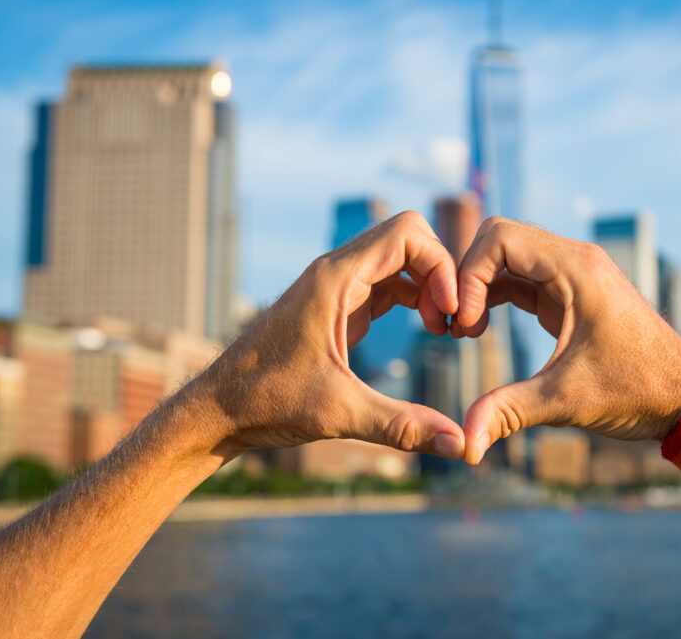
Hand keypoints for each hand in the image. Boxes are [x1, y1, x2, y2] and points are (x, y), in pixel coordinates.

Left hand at [196, 211, 465, 460]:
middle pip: (408, 237)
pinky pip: (388, 283)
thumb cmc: (266, 403)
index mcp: (334, 280)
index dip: (440, 265)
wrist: (218, 409)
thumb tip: (462, 445)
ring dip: (430, 284)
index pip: (406, 234)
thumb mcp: (341, 414)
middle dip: (441, 271)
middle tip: (452, 319)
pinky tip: (427, 330)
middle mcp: (336, 272)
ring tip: (444, 328)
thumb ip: (403, 426)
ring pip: (400, 259)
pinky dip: (415, 298)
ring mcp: (336, 287)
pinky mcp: (338, 306)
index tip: (450, 312)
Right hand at [453, 217, 680, 463]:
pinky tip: (480, 330)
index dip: (468, 276)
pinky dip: (494, 296)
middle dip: (467, 278)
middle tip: (455, 326)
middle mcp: (574, 260)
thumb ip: (508, 412)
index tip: (464, 325)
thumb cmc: (637, 392)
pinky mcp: (569, 294)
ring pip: (506, 257)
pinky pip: (520, 278)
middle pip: (497, 240)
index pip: (499, 239)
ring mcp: (572, 275)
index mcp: (576, 268)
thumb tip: (464, 446)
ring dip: (478, 287)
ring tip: (464, 331)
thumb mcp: (566, 400)